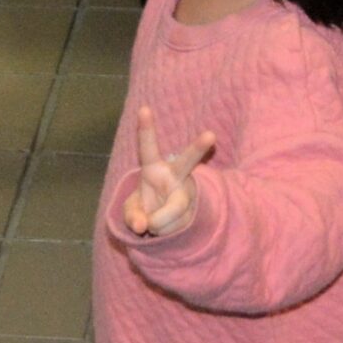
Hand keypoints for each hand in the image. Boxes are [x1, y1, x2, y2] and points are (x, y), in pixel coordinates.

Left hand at [122, 105, 213, 238]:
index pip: (148, 147)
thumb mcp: (131, 211)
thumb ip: (131, 215)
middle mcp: (175, 176)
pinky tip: (165, 229)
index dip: (146, 129)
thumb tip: (143, 225)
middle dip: (199, 148)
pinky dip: (164, 233)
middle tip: (211, 135)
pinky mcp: (195, 210)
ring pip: (174, 210)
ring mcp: (188, 192)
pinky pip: (177, 226)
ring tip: (154, 223)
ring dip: (158, 224)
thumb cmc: (144, 208)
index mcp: (153, 169)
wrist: (162, 224)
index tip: (143, 108)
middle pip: (187, 161)